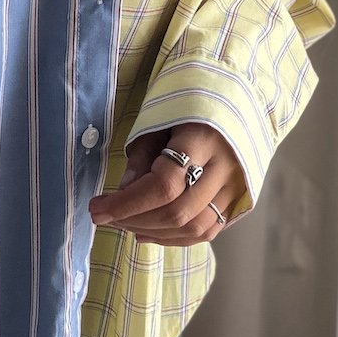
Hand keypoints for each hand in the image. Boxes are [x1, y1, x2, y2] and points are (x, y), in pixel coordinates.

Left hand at [88, 122, 246, 244]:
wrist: (232, 99)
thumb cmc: (187, 108)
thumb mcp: (157, 122)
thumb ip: (142, 158)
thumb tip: (124, 193)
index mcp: (202, 139)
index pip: (163, 185)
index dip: (127, 203)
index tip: (97, 208)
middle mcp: (226, 167)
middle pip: (177, 212)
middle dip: (135, 220)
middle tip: (106, 216)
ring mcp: (237, 186)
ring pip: (194, 227)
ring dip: (153, 233)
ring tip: (124, 224)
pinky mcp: (240, 199)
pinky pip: (208, 230)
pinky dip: (175, 237)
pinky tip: (147, 233)